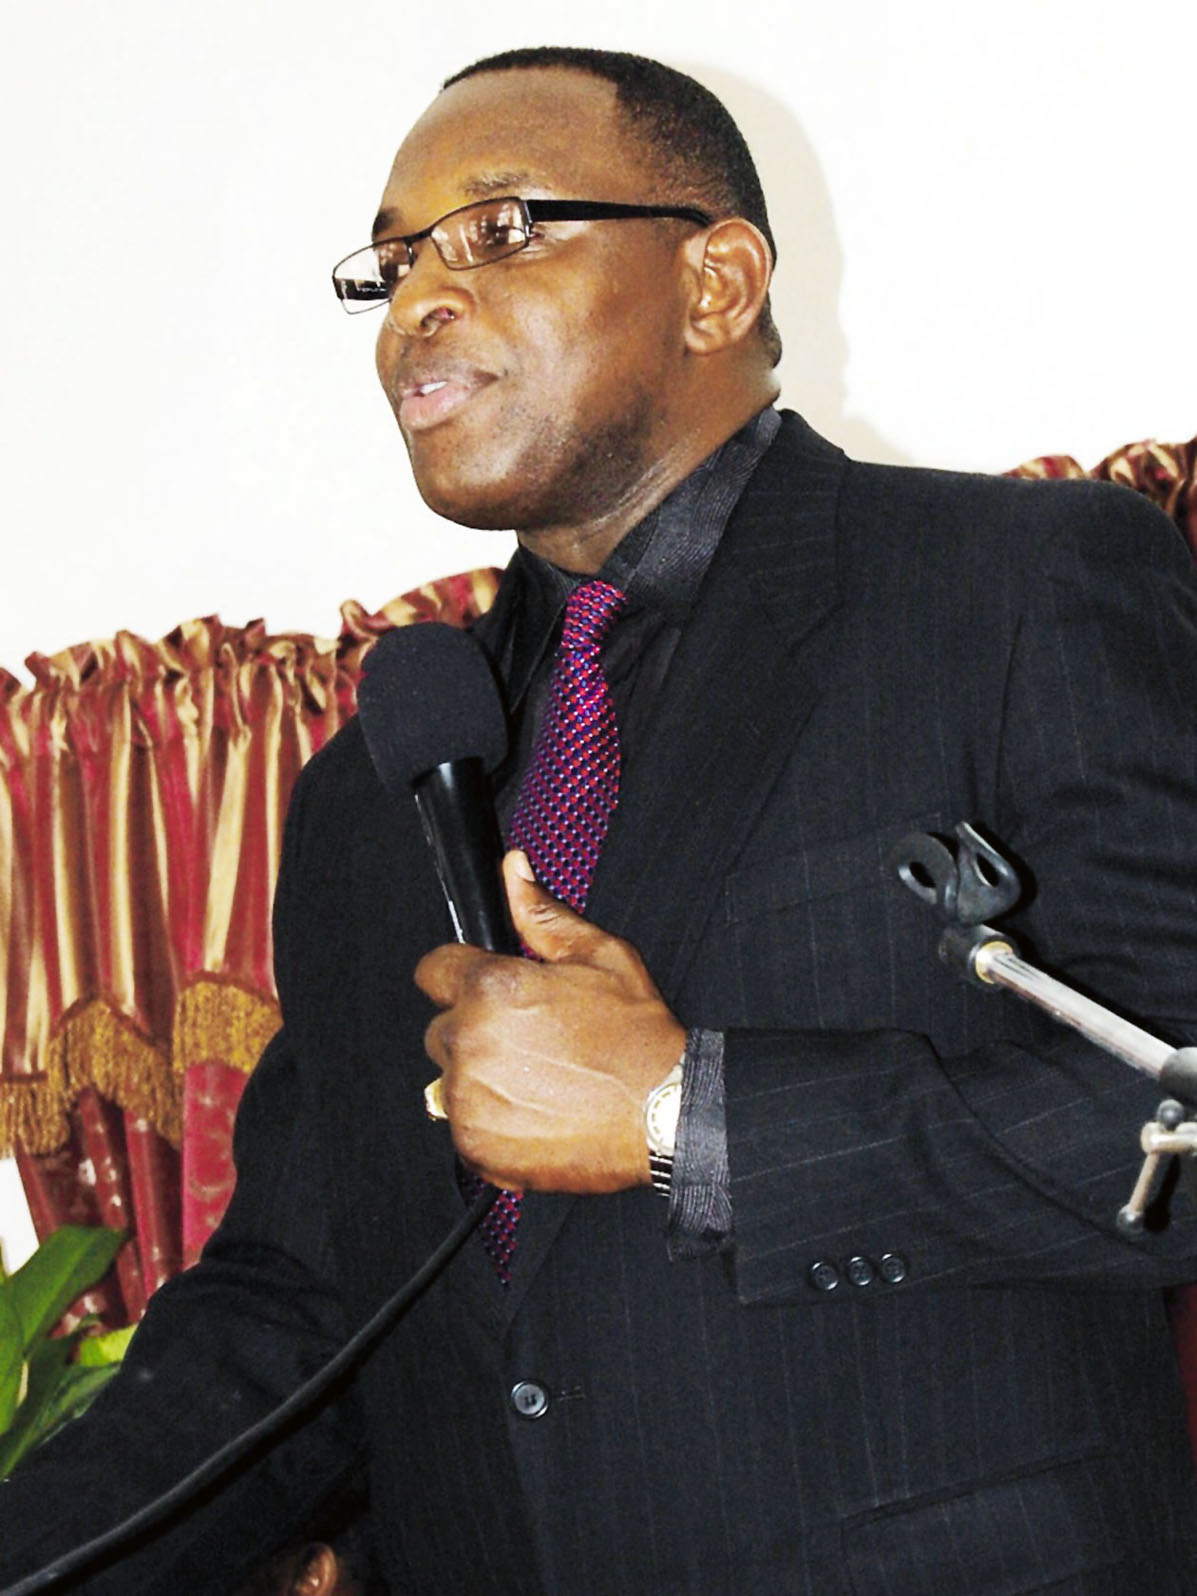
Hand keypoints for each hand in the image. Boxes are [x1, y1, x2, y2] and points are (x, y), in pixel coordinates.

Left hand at [414, 851, 685, 1192]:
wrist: (664, 1112)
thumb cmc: (636, 1037)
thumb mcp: (599, 956)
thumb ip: (542, 914)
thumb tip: (514, 871)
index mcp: (492, 988)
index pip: (433, 970)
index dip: (462, 976)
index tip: (489, 992)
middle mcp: (470, 1041)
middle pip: (441, 1027)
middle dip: (475, 1028)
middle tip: (530, 1040)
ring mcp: (467, 1097)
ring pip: (449, 1077)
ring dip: (481, 1075)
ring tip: (539, 1078)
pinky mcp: (474, 1143)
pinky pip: (460, 1123)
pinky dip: (489, 1119)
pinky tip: (535, 1109)